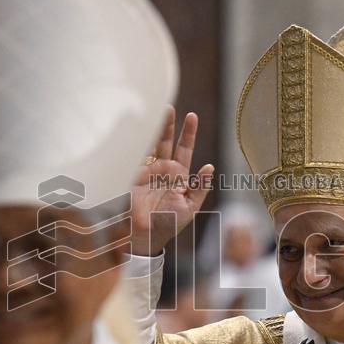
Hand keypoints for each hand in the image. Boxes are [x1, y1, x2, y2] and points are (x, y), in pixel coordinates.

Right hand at [130, 106, 213, 255]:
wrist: (145, 236)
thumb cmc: (168, 224)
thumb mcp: (190, 207)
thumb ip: (200, 187)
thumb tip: (210, 167)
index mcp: (178, 176)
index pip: (184, 149)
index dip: (188, 133)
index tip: (192, 116)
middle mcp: (162, 169)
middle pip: (166, 141)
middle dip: (169, 125)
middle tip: (170, 107)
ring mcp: (147, 170)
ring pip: (150, 145)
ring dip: (153, 130)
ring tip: (156, 111)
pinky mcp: (133, 175)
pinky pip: (136, 156)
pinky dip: (138, 143)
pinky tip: (140, 130)